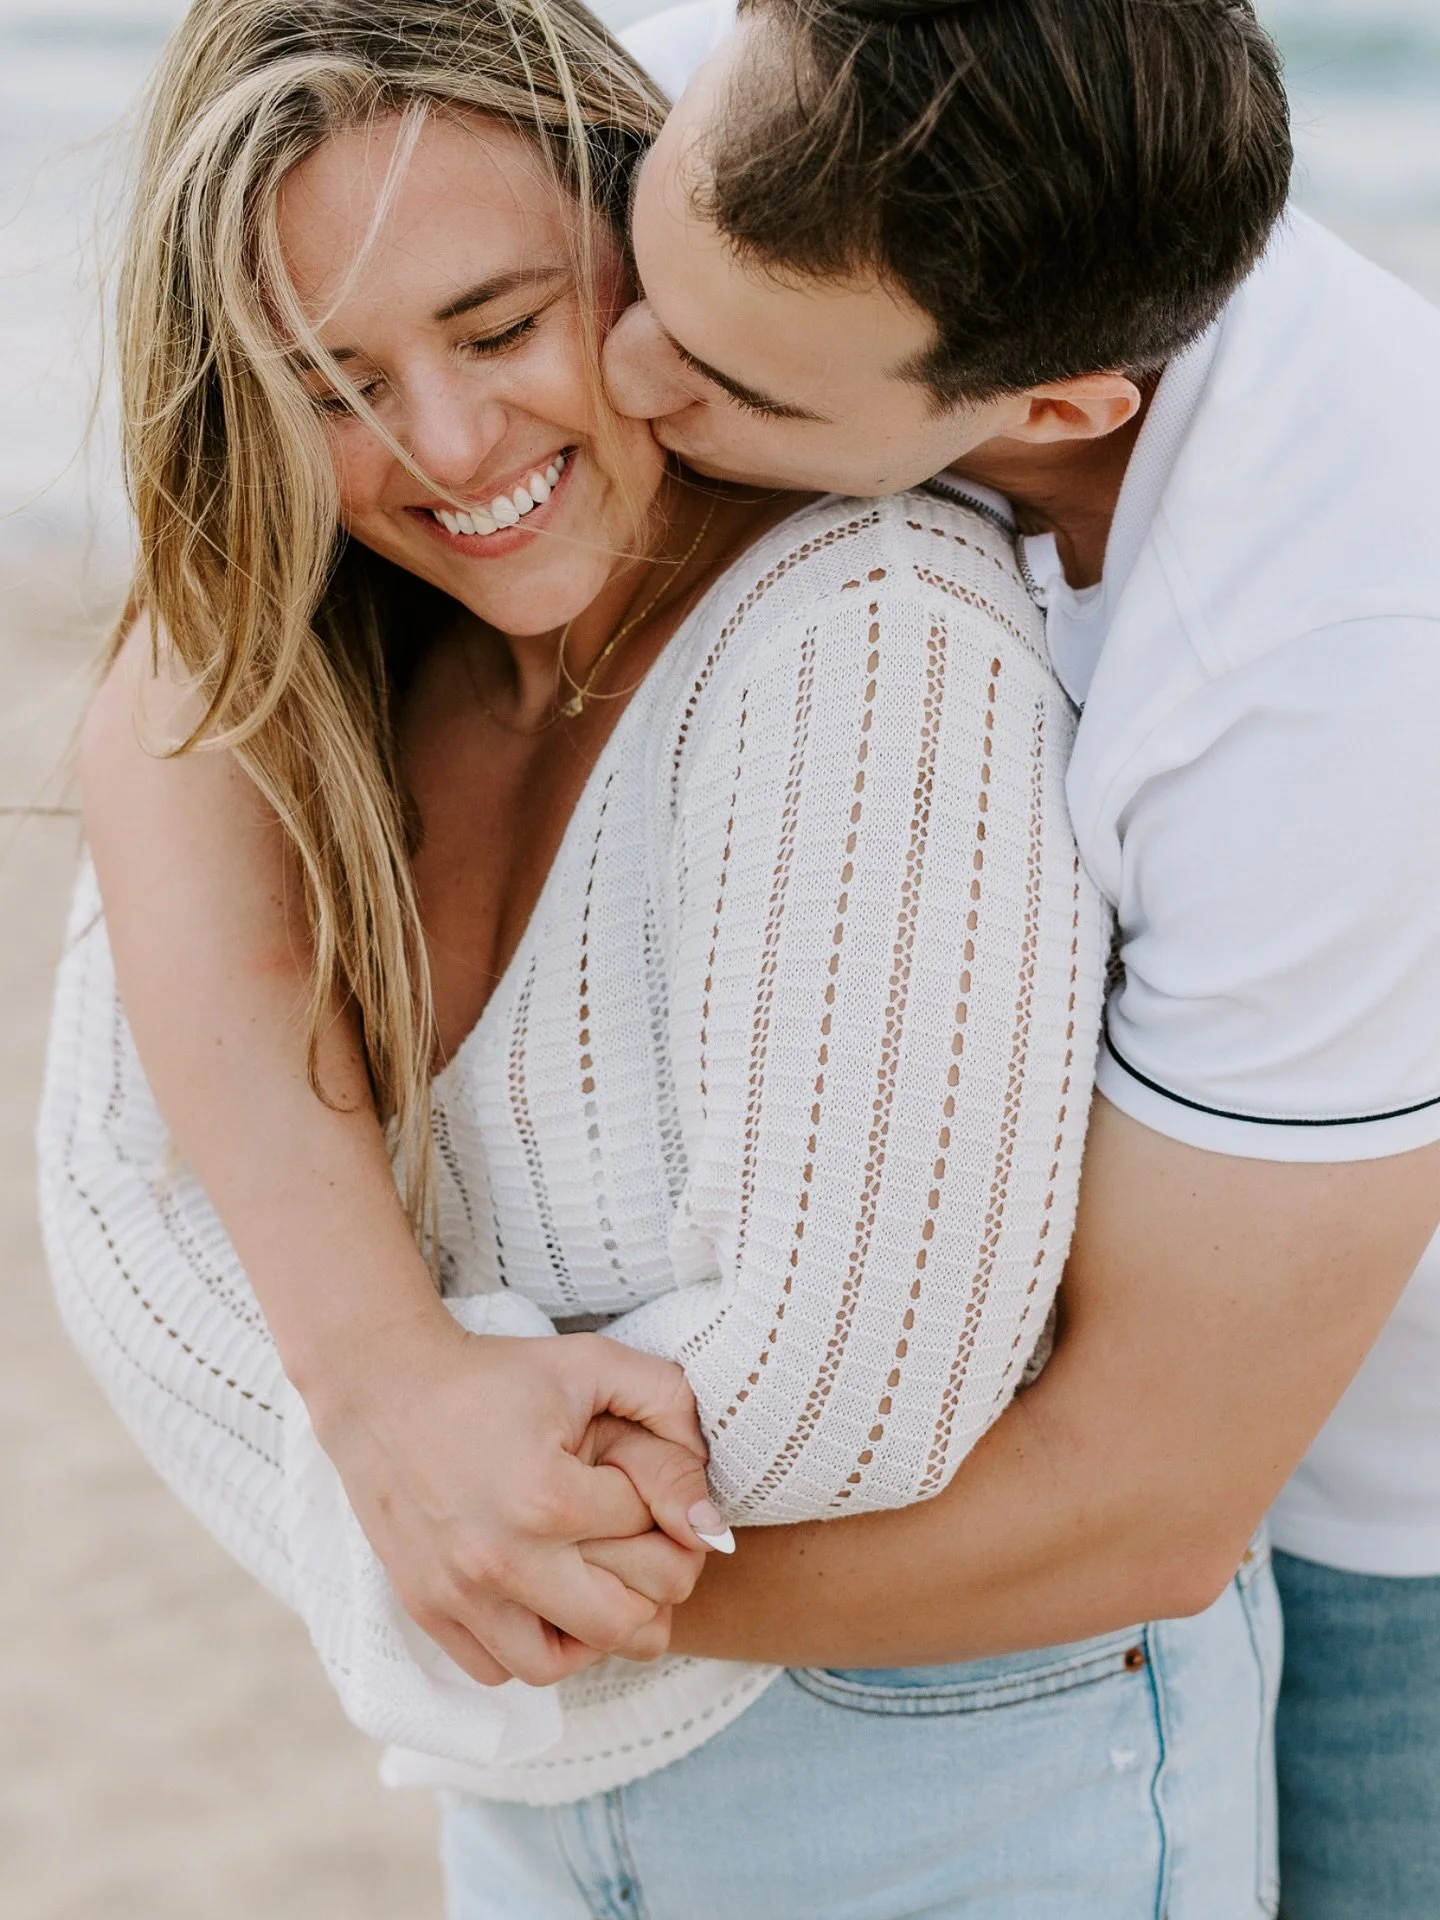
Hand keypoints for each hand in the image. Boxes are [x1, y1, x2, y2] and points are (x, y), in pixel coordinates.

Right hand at [306, 1313, 724, 1685]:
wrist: (384, 1385)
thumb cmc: (497, 1374)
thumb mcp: (592, 1362)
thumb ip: (670, 1406)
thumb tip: (710, 1515)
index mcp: (547, 1498)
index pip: (653, 1535)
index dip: (663, 1505)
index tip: (643, 1484)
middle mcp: (501, 1559)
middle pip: (627, 1626)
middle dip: (655, 1591)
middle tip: (645, 1554)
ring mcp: (458, 1592)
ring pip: (558, 1665)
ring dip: (590, 1634)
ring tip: (592, 1582)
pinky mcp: (425, 1607)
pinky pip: (495, 1669)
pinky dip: (526, 1647)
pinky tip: (539, 1597)